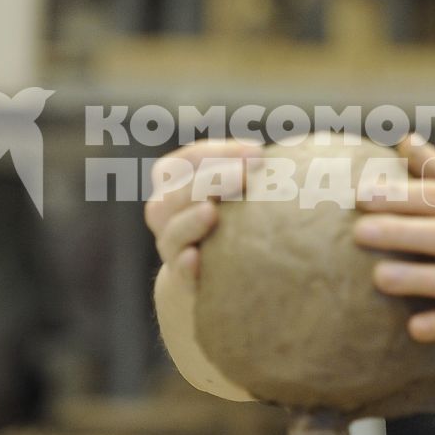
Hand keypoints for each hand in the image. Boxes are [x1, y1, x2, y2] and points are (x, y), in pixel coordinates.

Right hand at [143, 139, 258, 286]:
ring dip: (191, 220)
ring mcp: (171, 248)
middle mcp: (164, 214)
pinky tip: (195, 257)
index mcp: (173, 184)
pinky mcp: (182, 281)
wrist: (205, 278)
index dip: (219, 153)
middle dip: (210, 181)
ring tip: (211, 211)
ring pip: (172, 232)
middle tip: (244, 175)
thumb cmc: (225, 221)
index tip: (257, 153)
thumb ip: (243, 170)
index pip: (186, 160)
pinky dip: (184, 265)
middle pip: (176, 193)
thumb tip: (270, 157)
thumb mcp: (229, 192)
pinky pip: (178, 272)